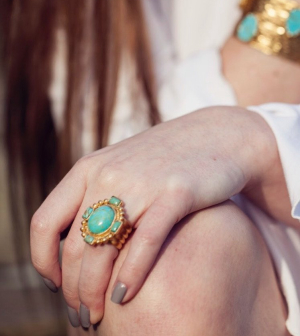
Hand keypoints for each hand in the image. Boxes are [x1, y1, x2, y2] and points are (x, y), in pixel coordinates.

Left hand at [30, 106, 277, 323]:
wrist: (215, 136)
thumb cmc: (164, 160)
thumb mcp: (120, 168)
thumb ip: (93, 196)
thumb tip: (72, 242)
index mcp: (88, 168)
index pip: (44, 222)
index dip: (42, 260)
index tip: (55, 285)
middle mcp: (107, 175)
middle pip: (74, 247)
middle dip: (72, 290)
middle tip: (81, 316)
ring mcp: (141, 183)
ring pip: (102, 251)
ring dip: (93, 292)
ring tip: (96, 316)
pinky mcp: (176, 193)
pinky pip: (144, 244)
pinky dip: (130, 276)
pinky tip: (124, 297)